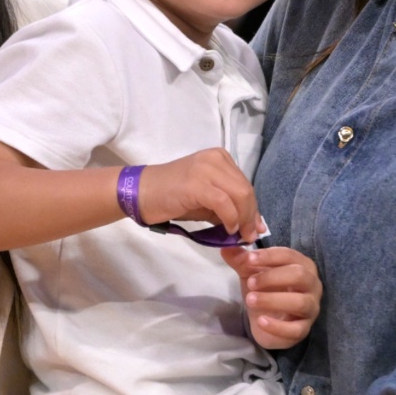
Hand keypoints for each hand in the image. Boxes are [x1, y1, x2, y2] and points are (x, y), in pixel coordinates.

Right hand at [133, 150, 261, 240]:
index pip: (245, 184)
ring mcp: (205, 169)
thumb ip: (228, 207)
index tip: (254, 228)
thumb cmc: (172, 197)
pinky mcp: (196, 183)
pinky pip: (224, 203)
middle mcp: (215, 159)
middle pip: (246, 190)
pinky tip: (227, 229)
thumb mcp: (206, 200)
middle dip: (251, 216)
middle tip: (248, 236)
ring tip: (238, 234)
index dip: (253, 209)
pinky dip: (230, 218)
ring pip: (240, 195)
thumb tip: (253, 225)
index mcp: (219, 158)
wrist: (141, 193)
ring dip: (243, 219)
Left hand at [223, 246, 319, 349]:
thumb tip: (226, 246)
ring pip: (300, 302)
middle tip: (250, 282)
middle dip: (272, 277)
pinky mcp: (304, 329)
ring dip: (272, 300)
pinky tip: (260, 321)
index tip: (249, 259)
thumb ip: (241, 260)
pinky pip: (295, 329)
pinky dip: (277, 326)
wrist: (264, 321)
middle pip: (299, 275)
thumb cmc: (264, 290)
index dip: (269, 256)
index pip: (289, 255)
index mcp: (302, 265)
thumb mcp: (250, 272)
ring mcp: (311, 308)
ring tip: (250, 300)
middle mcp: (312, 285)